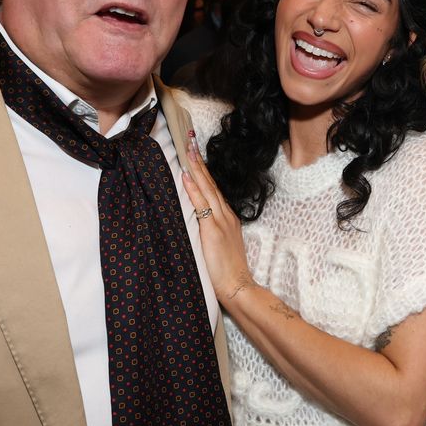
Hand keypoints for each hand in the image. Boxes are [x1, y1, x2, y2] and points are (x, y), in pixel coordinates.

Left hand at [181, 132, 254, 302]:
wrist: (238, 286)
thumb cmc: (228, 271)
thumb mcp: (222, 245)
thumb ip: (212, 231)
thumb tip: (199, 222)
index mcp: (228, 218)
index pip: (213, 189)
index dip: (204, 171)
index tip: (195, 153)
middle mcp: (225, 215)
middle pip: (211, 182)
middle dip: (199, 161)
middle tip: (190, 140)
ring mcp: (220, 220)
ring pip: (207, 188)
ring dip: (196, 168)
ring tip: (187, 150)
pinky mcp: (213, 229)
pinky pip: (201, 204)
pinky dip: (194, 188)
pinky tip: (186, 176)